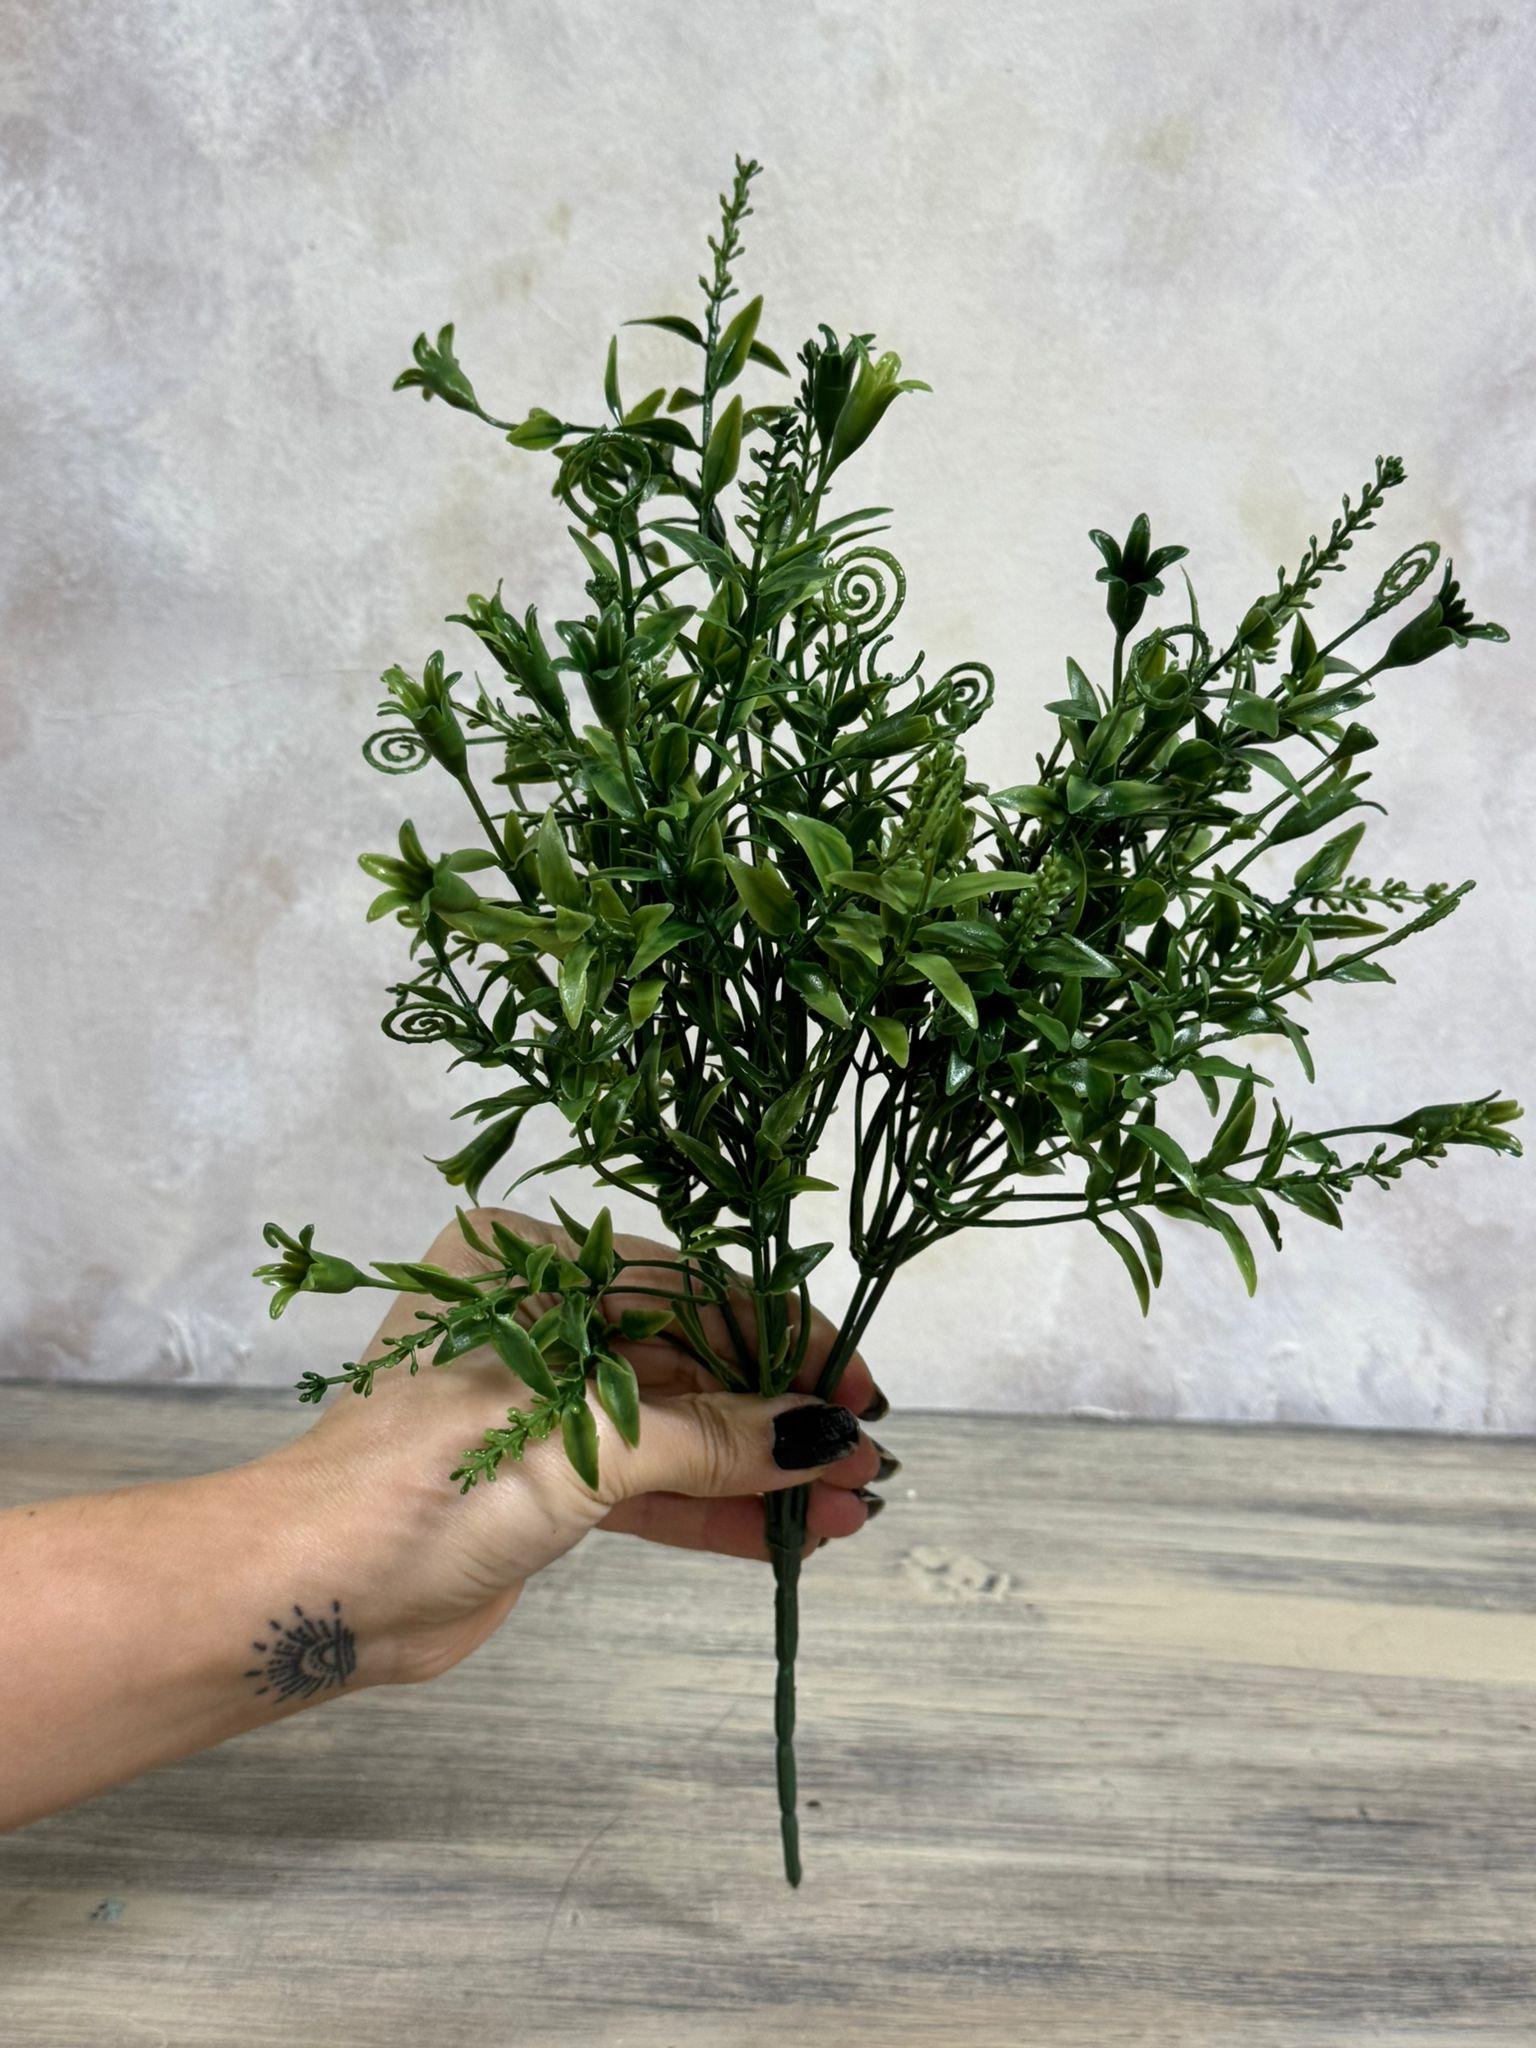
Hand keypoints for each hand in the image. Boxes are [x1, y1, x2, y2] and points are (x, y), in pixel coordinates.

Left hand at [260, 1208, 891, 1686]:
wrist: (306, 1598)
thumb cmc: (423, 1488)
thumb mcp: (581, 1445)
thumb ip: (709, 1436)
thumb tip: (822, 1432)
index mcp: (531, 1265)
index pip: (690, 1288)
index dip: (784, 1339)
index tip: (862, 1388)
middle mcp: (543, 1318)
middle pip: (694, 1358)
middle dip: (783, 1413)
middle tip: (867, 1458)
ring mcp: (547, 1400)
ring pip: (681, 1427)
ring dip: (762, 1470)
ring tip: (849, 1507)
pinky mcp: (549, 1478)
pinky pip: (653, 1481)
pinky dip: (719, 1508)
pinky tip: (792, 1533)